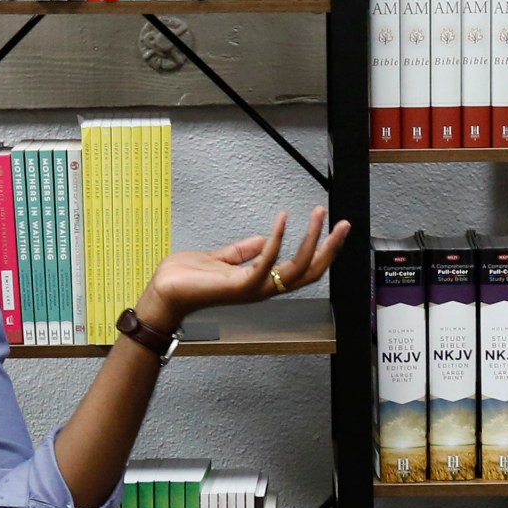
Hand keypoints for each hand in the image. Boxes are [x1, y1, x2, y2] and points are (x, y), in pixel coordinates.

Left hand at [138, 207, 348, 332]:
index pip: (301, 269)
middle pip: (309, 272)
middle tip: (342, 223)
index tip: (333, 228)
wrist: (164, 293)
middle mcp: (262, 288)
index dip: (321, 250)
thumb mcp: (220, 258)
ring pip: (296, 269)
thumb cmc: (186, 280)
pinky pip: (266, 262)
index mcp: (260, 281)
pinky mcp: (240, 285)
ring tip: (319, 214)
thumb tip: (263, 240)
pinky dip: (278, 239)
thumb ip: (243, 251)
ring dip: (312, 239)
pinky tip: (283, 219)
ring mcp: (253, 288)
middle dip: (329, 247)